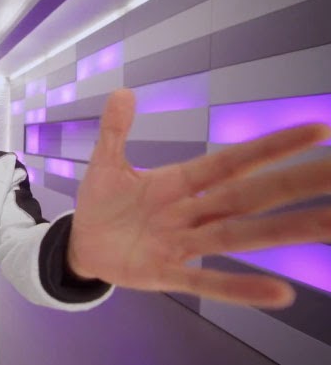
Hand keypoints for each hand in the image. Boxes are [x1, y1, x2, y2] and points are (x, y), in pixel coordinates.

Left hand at [67, 89, 330, 308]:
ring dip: (283, 231)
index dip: (271, 147)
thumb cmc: (103, 204)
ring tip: (329, 224)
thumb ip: (116, 130)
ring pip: (238, 236)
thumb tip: (123, 91)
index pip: (232, 162)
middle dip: (295, 183)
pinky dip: (238, 287)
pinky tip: (279, 292)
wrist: (80, 245)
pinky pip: (205, 282)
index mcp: (179, 182)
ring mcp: (180, 244)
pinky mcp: (164, 274)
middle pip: (249, 196)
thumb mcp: (106, 163)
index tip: (317, 131)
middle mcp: (189, 212)